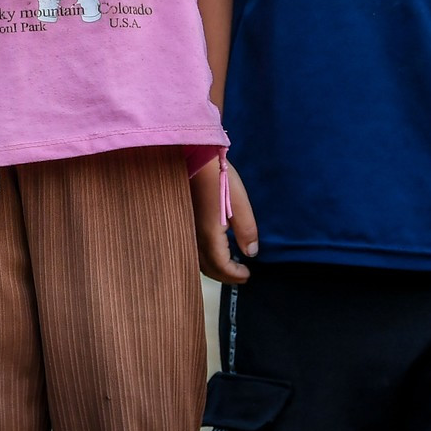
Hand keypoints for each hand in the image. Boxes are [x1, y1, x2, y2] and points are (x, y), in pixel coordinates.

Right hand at [193, 158, 257, 283]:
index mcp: (208, 235)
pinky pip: (189, 247)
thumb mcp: (239, 201)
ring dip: (212, 267)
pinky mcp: (179, 219)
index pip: (221, 267)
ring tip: (227, 264)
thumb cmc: (216, 174)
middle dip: (224, 275)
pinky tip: (210, 247)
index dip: (235, 275)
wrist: (188, 155)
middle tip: (239, 274)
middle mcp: (192, 236)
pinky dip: (201, 256)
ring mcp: (183, 228)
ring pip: (195, 259)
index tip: (247, 275)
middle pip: (207, 268)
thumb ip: (246, 230)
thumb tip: (251, 253)